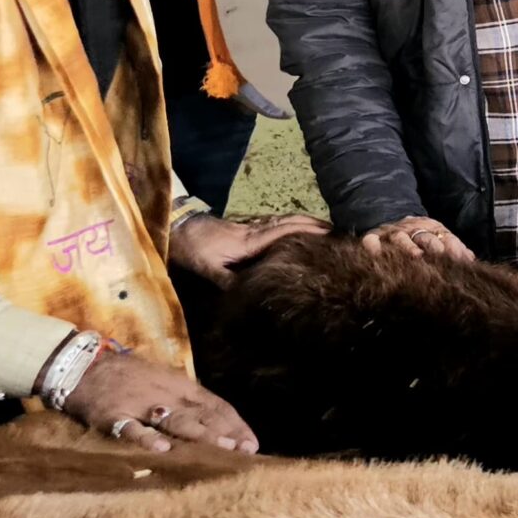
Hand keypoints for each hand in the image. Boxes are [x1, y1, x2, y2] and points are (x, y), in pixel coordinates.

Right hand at [59, 347, 259, 452]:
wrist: (81, 366)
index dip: (235, 424)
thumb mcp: (163, 383)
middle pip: (202, 414)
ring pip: (175, 420)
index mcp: (180, 386)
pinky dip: (147, 438)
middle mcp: (165, 394)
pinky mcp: (112, 415)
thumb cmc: (128, 377)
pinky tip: (163, 450)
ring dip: (200, 434)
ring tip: (222, 448)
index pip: (215, 405)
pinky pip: (131, 428)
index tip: (253, 444)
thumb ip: (186, 402)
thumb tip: (217, 424)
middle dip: (226, 432)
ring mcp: (139, 404)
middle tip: (247, 451)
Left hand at [170, 212, 329, 282]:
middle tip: (338, 230)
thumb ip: (228, 281)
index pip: (286, 232)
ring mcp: (252, 227)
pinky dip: (292, 224)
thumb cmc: (195, 249)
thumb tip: (249, 297)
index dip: (308, 232)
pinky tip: (297, 230)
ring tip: (326, 228)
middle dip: (315, 224)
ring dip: (306, 222)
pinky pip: (275, 223)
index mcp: (251, 241)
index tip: (330, 234)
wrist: (180, 227)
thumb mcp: (208, 268)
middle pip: (291, 222)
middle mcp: (256, 230)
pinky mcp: (246, 227)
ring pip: (284, 220)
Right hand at [361, 215, 473, 262]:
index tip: (459, 258)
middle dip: (433, 246)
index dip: (452, 247)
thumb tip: (470, 259)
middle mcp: (411, 229)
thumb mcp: (438, 237)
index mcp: (430, 228)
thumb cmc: (420, 236)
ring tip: (416, 256)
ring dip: (408, 246)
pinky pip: (370, 241)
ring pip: (399, 238)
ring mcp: (392, 233)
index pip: (443, 236)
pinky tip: (377, 255)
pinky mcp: (372, 237)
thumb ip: (454, 248)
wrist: (391, 222)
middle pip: (423, 236)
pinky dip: (373, 246)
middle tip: (440, 256)